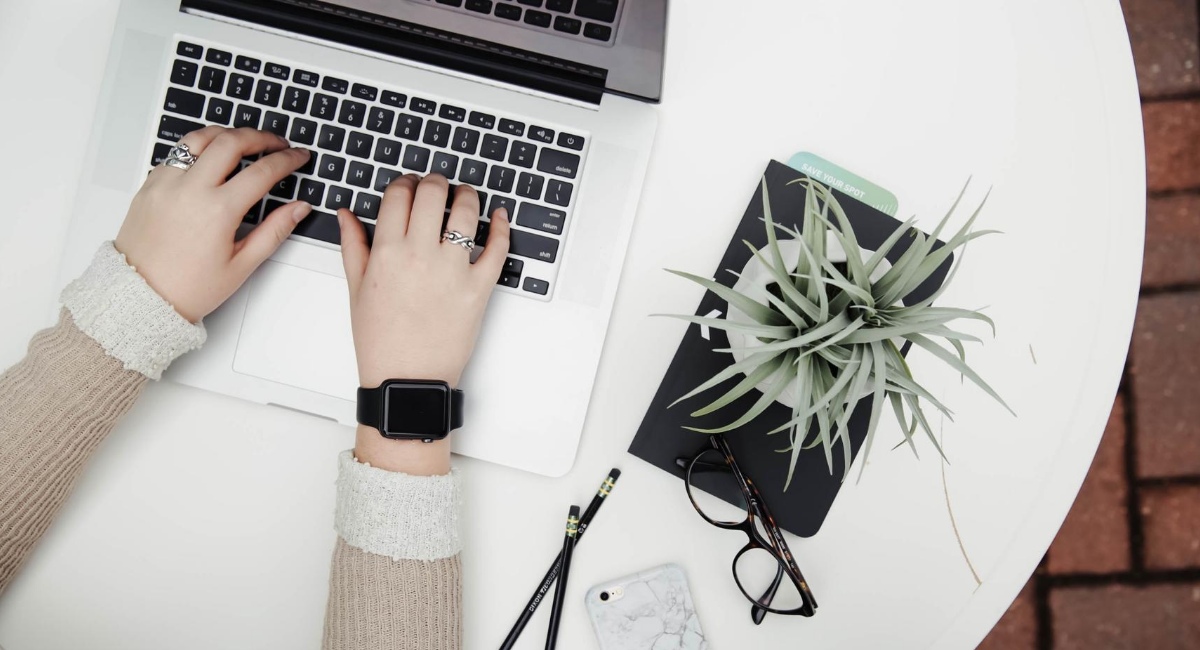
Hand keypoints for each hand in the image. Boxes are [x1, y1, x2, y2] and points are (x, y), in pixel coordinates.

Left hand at [115, 126, 312, 322]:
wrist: (140, 297)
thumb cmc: (188, 288)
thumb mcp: (241, 265)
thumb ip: (274, 231)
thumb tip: (298, 209)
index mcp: (217, 211)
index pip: (263, 171)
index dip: (287, 159)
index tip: (298, 156)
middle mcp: (190, 189)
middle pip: (231, 141)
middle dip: (260, 137)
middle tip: (276, 143)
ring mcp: (166, 183)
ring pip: (200, 138)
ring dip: (227, 134)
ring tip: (243, 141)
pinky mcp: (149, 185)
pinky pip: (177, 154)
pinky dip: (198, 149)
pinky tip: (210, 159)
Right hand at [338, 173, 509, 473]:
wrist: (407, 379)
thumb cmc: (381, 341)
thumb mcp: (356, 290)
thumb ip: (353, 246)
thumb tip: (347, 214)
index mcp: (387, 253)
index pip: (399, 195)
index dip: (405, 182)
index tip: (409, 186)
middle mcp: (420, 256)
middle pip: (432, 193)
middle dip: (435, 181)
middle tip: (437, 186)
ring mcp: (453, 271)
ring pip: (466, 212)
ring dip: (467, 195)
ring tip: (464, 196)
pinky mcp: (479, 288)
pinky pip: (497, 248)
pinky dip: (501, 227)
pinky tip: (499, 216)